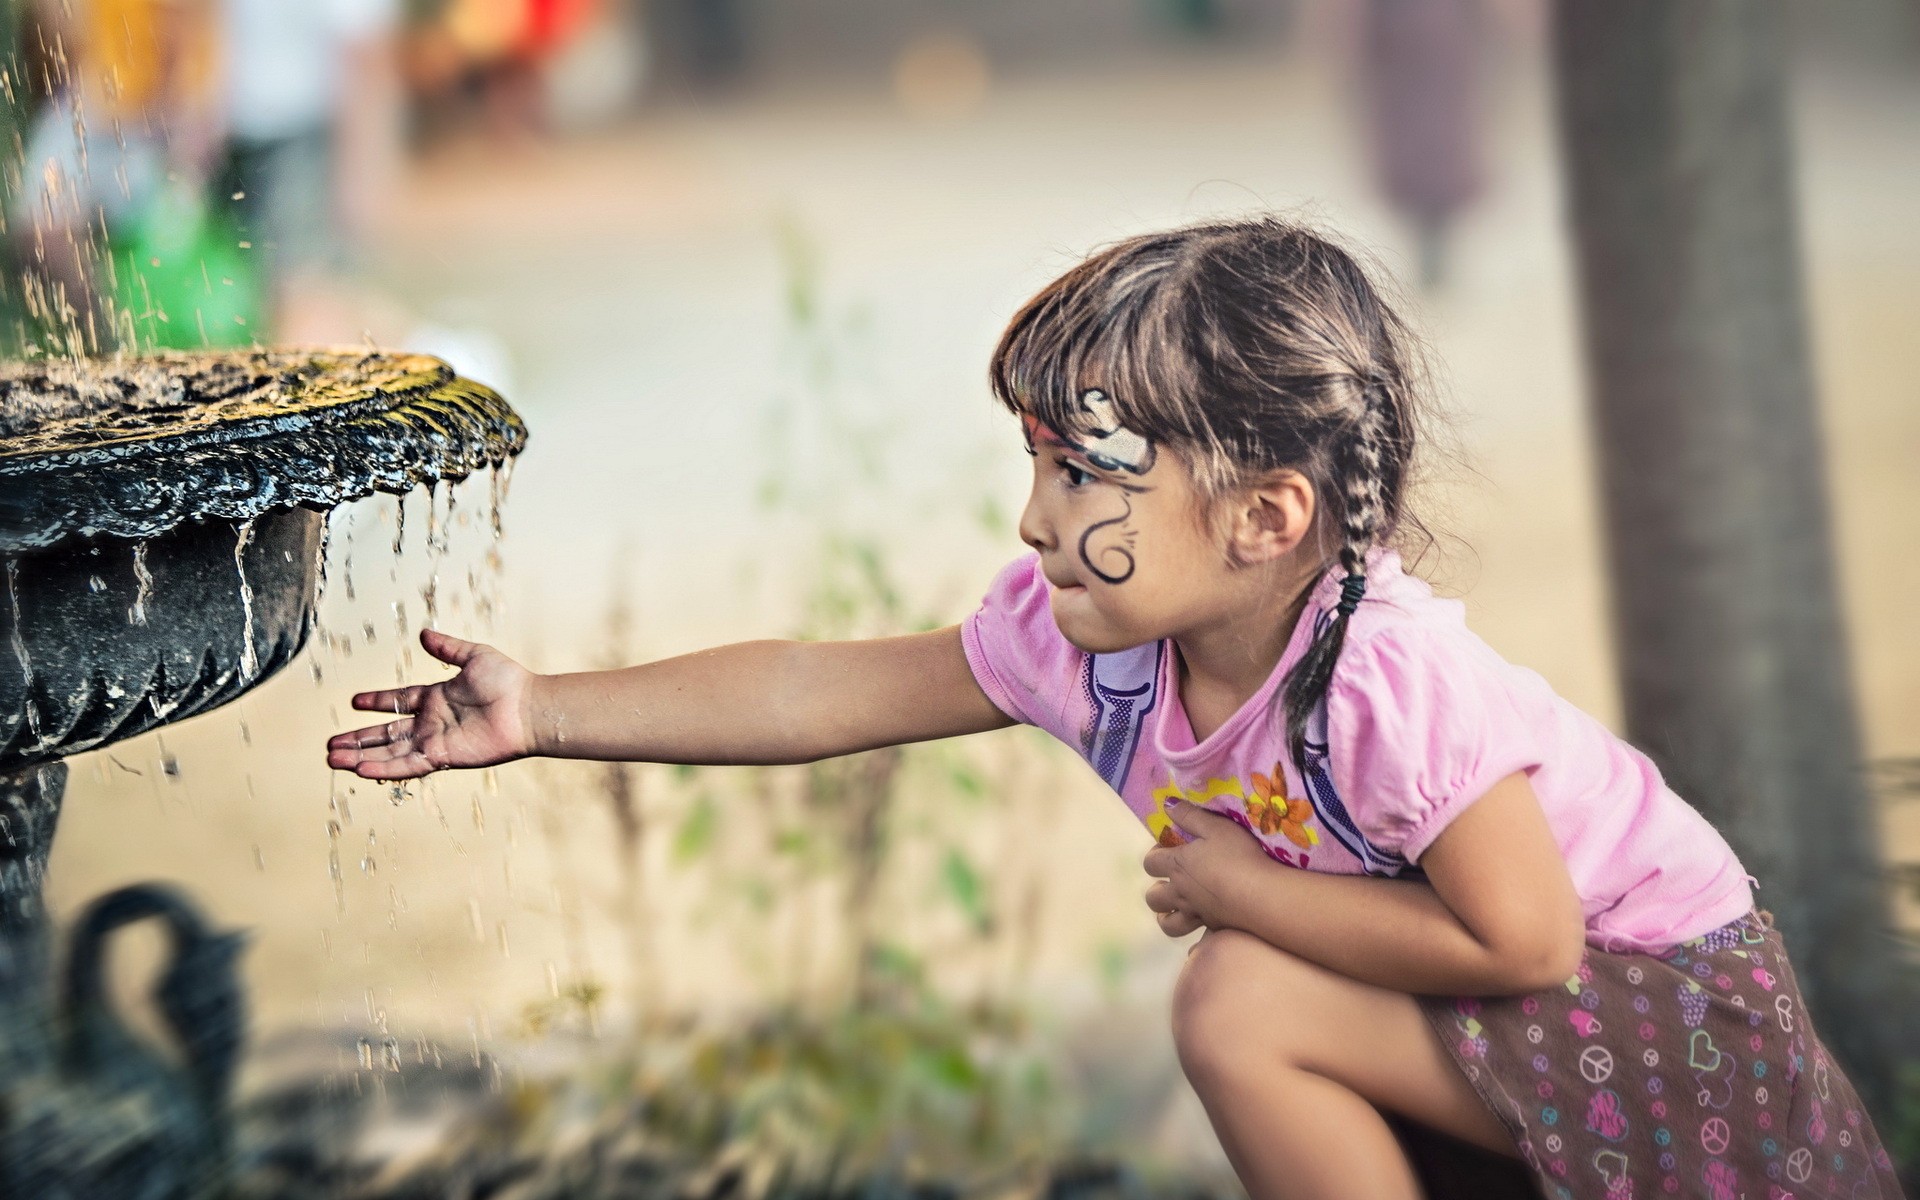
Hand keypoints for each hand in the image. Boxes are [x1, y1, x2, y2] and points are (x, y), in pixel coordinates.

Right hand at [325, 629, 536, 778]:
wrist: (528, 707)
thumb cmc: (509, 681)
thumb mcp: (474, 656)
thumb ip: (448, 648)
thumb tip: (424, 634)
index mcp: (437, 698)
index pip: (398, 701)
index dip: (376, 701)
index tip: (354, 702)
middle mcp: (432, 722)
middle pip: (386, 733)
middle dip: (358, 740)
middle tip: (330, 747)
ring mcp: (435, 741)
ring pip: (390, 752)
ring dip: (362, 757)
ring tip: (333, 760)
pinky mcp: (442, 757)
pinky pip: (407, 764)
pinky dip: (384, 768)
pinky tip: (360, 770)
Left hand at [1142, 803, 1274, 936]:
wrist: (1260, 895)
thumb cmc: (1237, 855)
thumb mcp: (1215, 827)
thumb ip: (1189, 816)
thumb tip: (1166, 805)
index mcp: (1177, 866)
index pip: (1150, 863)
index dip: (1154, 856)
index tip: (1166, 850)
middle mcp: (1180, 893)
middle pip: (1153, 897)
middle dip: (1156, 888)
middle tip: (1172, 879)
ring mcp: (1195, 913)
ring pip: (1167, 922)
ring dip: (1166, 915)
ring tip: (1177, 907)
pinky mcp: (1212, 927)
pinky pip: (1192, 939)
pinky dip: (1191, 936)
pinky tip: (1200, 929)